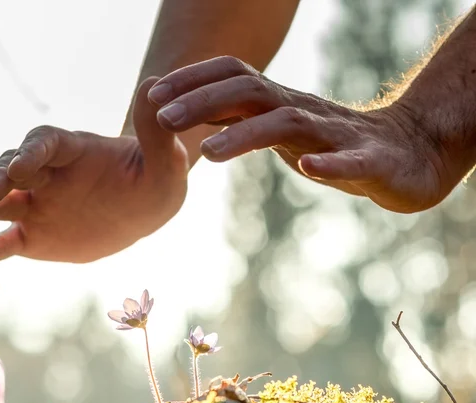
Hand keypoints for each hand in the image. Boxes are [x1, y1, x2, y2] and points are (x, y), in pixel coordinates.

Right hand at [0, 78, 187, 265]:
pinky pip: (7, 242)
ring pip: (1, 205)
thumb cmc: (155, 179)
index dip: (31, 154)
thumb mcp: (167, 161)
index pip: (44, 144)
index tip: (21, 169)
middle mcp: (46, 174)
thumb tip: (155, 86)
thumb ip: (156, 133)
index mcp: (72, 150)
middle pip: (12, 170)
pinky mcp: (34, 235)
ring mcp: (37, 204)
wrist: (144, 208)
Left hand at [148, 56, 451, 213]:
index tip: (153, 97)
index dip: (192, 83)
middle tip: (163, 120)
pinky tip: (307, 168)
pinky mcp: (368, 160)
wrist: (404, 155)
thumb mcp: (278, 130)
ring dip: (245, 135)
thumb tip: (194, 115)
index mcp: (279, 104)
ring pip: (287, 123)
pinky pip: (348, 159)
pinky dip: (328, 162)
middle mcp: (301, 110)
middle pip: (249, 92)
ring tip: (210, 154)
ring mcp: (334, 133)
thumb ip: (241, 120)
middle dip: (203, 101)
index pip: (231, 79)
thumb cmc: (332, 144)